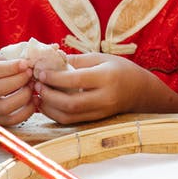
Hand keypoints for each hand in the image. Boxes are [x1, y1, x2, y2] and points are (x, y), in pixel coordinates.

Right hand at [0, 51, 37, 125]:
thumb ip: (8, 57)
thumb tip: (31, 57)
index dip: (10, 67)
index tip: (25, 64)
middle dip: (18, 81)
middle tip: (31, 75)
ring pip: (3, 107)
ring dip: (24, 97)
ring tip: (32, 87)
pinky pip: (9, 120)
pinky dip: (26, 112)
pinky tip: (34, 100)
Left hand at [34, 52, 155, 123]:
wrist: (141, 90)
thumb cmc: (120, 69)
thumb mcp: (101, 58)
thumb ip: (77, 60)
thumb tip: (51, 59)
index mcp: (107, 78)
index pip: (76, 80)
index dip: (54, 77)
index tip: (40, 72)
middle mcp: (105, 98)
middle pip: (70, 103)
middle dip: (49, 95)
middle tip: (36, 84)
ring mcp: (101, 112)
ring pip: (69, 116)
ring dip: (49, 107)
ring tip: (38, 94)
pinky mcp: (96, 120)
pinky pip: (72, 121)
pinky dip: (56, 114)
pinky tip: (47, 103)